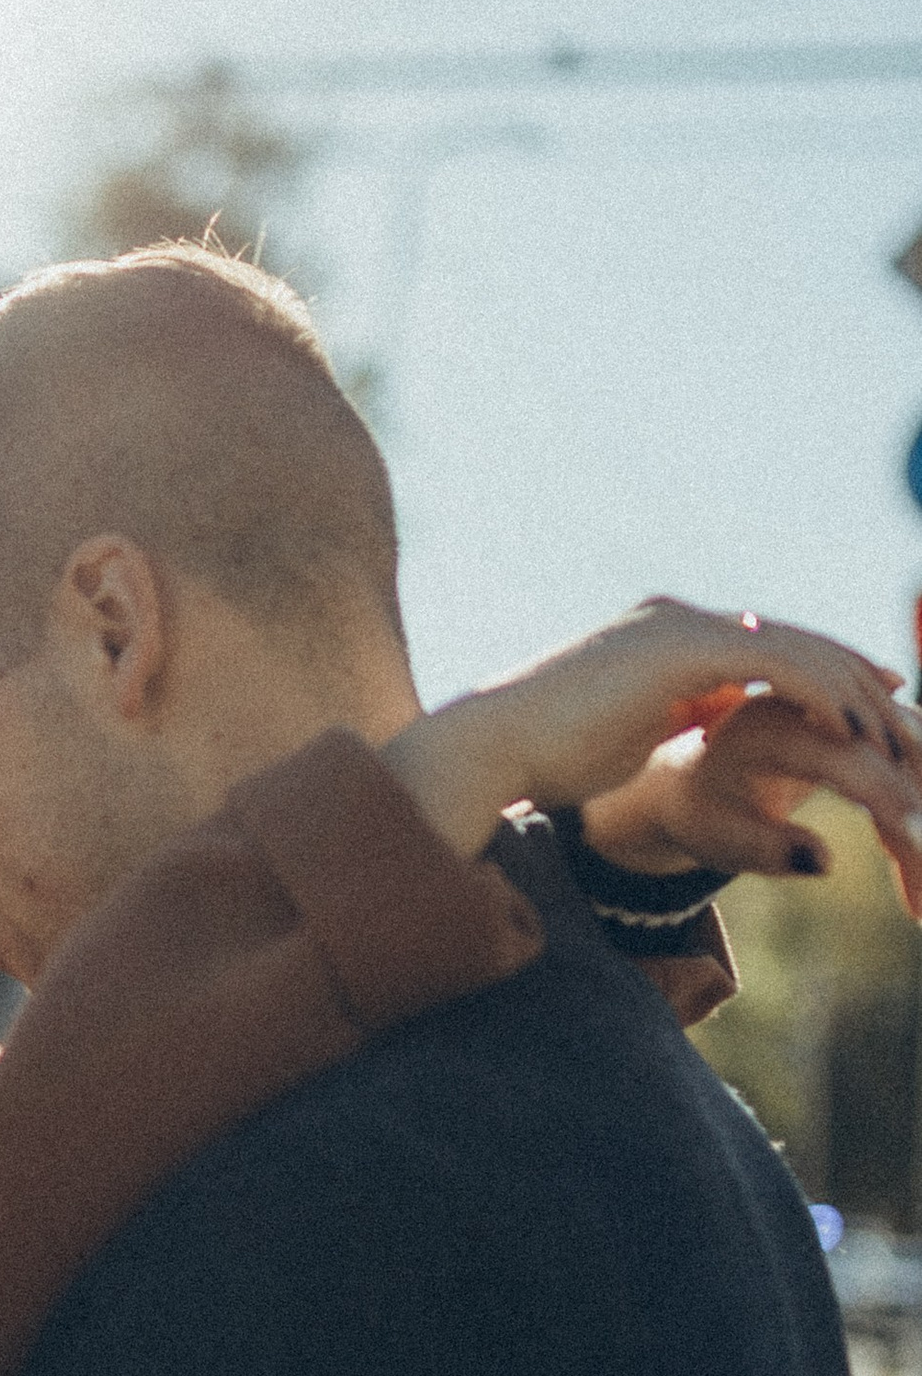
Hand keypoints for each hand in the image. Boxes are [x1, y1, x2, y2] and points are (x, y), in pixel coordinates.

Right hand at [385, 600, 910, 862]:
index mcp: (661, 635)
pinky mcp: (679, 652)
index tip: (864, 697)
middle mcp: (674, 619)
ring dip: (844, 690)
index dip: (817, 667)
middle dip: (847, 671)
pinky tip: (846, 726)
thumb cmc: (542, 756)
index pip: (759, 642)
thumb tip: (693, 724)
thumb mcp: (623, 731)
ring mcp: (676, 629)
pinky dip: (816, 692)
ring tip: (884, 731)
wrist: (494, 747)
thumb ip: (665, 715)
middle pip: (786, 636)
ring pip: (789, 648)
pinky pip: (772, 665)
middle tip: (897, 702)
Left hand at [584, 689, 921, 914]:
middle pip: (897, 757)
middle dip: (918, 819)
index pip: (849, 757)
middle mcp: (816, 709)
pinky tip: (911, 892)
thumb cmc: (699, 811)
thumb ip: (764, 848)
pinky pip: (903, 779)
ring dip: (918, 829)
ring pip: (910, 768)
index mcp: (772, 726)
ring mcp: (842, 719)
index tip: (917, 843)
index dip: (888, 798)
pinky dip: (909, 830)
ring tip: (917, 908)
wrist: (689, 778)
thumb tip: (823, 862)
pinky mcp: (859, 737)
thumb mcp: (716, 837)